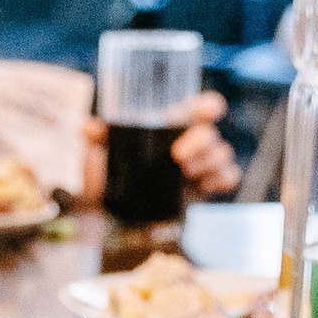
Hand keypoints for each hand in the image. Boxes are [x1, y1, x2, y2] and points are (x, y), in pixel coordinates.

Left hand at [78, 90, 237, 206]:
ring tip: (186, 173)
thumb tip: (88, 126)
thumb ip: (96, 137)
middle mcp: (191, 140)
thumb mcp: (97, 153)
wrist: (106, 211)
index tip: (203, 112)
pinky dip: (221, 179)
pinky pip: (229, 177)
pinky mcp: (205, 186)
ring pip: (222, 154)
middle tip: (178, 156)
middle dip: (200, 143)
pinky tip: (202, 186)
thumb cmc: (105, 174)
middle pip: (212, 134)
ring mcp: (200, 164)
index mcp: (172, 123)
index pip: (202, 106)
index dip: (209, 106)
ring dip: (208, 162)